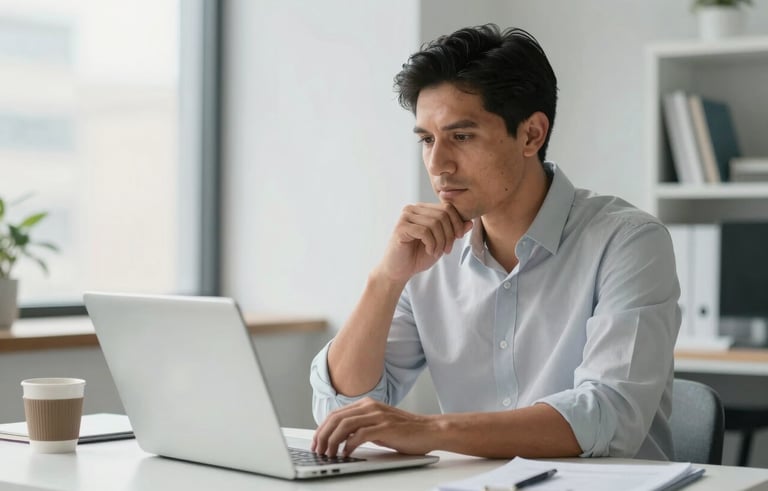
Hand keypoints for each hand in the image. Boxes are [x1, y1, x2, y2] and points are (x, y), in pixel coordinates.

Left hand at [311, 398, 439, 456]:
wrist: (430, 430)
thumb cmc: (406, 431)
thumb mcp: (379, 426)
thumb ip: (361, 428)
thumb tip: (340, 439)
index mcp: (367, 404)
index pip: (336, 414)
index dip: (322, 429)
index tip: (316, 443)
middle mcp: (370, 406)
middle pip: (336, 418)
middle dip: (323, 435)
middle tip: (318, 450)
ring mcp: (378, 415)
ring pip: (345, 425)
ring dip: (332, 441)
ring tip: (329, 454)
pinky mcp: (386, 426)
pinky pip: (360, 434)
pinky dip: (349, 444)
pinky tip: (346, 453)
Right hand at [376, 203, 471, 283]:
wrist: (399, 271)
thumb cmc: (418, 256)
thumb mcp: (441, 243)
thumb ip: (453, 232)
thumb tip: (470, 222)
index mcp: (422, 209)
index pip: (447, 207)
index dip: (457, 223)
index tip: (458, 239)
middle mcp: (412, 209)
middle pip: (443, 214)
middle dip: (449, 234)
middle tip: (446, 250)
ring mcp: (405, 217)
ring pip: (435, 223)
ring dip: (440, 241)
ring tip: (436, 252)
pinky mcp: (400, 227)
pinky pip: (424, 231)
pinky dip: (431, 244)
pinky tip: (429, 251)